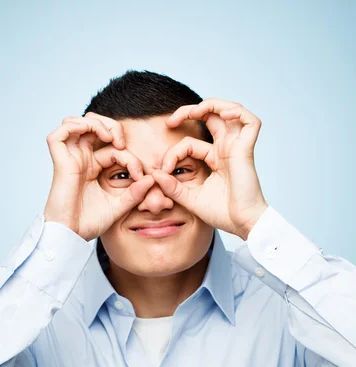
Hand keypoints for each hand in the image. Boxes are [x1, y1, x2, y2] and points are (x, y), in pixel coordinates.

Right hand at [44, 113, 154, 240]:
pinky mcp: (60, 161)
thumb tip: (151, 178)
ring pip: (77, 123)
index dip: (130, 157)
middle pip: (93, 126)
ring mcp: (70, 159)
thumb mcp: (119, 206)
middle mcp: (81, 160)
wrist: (72, 235)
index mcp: (93, 168)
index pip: (113, 150)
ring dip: (96, 123)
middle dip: (112, 127)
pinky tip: (95, 134)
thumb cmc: (90, 223)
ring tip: (110, 138)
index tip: (140, 176)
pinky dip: (76, 125)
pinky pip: (60, 133)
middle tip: (122, 143)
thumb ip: (135, 192)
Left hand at [151, 99, 268, 239]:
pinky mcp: (247, 150)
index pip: (189, 144)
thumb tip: (154, 173)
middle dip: (189, 111)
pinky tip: (224, 114)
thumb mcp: (190, 198)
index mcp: (215, 159)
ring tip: (194, 111)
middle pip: (211, 116)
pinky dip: (237, 112)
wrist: (241, 225)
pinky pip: (250, 121)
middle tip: (170, 121)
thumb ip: (172, 187)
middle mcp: (226, 149)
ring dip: (211, 104)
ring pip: (230, 111)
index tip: (163, 171)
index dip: (173, 153)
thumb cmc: (222, 214)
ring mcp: (237, 148)